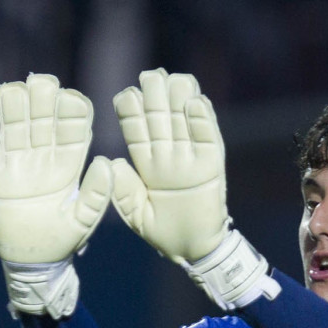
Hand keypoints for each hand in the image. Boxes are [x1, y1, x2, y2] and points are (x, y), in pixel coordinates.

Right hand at [0, 73, 111, 315]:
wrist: (31, 260)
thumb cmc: (62, 241)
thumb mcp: (84, 220)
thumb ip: (97, 195)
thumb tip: (108, 162)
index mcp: (69, 166)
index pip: (72, 131)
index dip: (72, 113)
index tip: (72, 99)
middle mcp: (43, 158)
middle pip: (42, 120)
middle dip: (41, 100)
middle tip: (42, 82)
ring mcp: (17, 164)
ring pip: (15, 127)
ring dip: (13, 107)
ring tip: (14, 91)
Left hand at [111, 69, 278, 309]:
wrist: (194, 250)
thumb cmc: (163, 234)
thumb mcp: (136, 215)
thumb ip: (124, 191)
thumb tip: (114, 161)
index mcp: (146, 164)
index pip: (137, 130)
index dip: (132, 111)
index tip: (128, 94)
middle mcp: (168, 156)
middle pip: (160, 119)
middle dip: (156, 97)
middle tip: (152, 76)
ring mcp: (191, 158)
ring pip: (184, 122)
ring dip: (179, 100)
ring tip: (175, 79)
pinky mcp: (212, 165)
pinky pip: (208, 138)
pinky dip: (203, 120)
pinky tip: (196, 102)